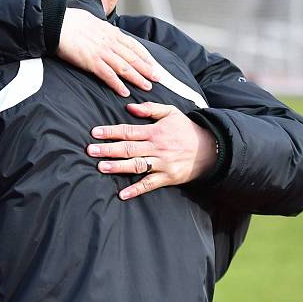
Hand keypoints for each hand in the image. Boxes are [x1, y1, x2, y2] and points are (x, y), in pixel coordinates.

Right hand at [58, 8, 160, 96]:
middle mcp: (110, 42)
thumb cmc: (71, 20)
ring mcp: (102, 52)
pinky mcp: (92, 62)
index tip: (153, 63)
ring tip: (147, 87)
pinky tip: (125, 92)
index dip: (145, 56)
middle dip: (147, 69)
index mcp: (110, 32)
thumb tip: (107, 31)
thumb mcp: (93, 21)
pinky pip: (108, 75)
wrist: (56, 22)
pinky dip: (118, 85)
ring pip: (125, 68)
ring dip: (137, 78)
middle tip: (157, 78)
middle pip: (133, 58)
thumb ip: (103, 29)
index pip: (133, 45)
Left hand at [87, 102, 217, 199]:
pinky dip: (136, 189)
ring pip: (136, 165)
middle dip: (108, 149)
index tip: (95, 132)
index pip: (128, 131)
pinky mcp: (168, 177)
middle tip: (90, 150)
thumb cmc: (187, 129)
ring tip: (101, 167)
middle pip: (128, 148)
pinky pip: (149, 184)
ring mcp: (162, 163)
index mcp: (155, 131)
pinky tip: (122, 194)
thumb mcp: (171, 112)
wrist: (211, 148)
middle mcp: (157, 147)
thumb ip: (150, 108)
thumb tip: (129, 107)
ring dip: (118, 167)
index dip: (111, 131)